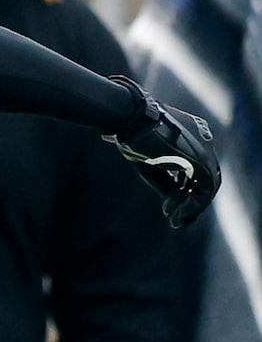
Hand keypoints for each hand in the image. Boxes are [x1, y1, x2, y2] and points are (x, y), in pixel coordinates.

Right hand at [107, 82, 220, 228]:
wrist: (133, 119)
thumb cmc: (134, 136)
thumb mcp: (148, 162)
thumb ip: (164, 180)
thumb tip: (171, 200)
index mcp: (191, 137)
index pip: (193, 169)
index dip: (180, 190)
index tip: (166, 207)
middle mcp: (203, 142)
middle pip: (202, 178)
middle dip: (188, 201)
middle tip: (174, 219)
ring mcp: (206, 149)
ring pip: (207, 186)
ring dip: (191, 207)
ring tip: (176, 222)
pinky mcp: (203, 159)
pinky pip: (205, 189)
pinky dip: (193, 206)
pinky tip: (179, 216)